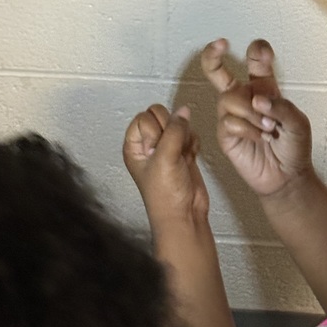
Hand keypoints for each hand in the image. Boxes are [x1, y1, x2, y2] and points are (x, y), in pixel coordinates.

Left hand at [123, 104, 209, 229]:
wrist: (185, 214)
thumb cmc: (165, 195)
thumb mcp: (165, 158)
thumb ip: (174, 131)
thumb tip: (183, 112)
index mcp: (134, 145)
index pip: (144, 117)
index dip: (154, 129)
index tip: (157, 148)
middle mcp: (148, 145)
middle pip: (162, 116)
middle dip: (171, 130)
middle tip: (170, 152)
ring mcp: (166, 147)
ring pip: (178, 123)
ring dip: (184, 137)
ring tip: (180, 157)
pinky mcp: (182, 152)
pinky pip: (190, 134)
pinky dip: (193, 144)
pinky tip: (189, 159)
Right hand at [201, 38, 312, 197]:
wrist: (286, 177)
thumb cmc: (294, 148)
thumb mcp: (298, 123)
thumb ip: (281, 106)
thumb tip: (258, 99)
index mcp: (264, 89)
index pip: (256, 63)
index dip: (257, 52)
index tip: (261, 50)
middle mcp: (244, 98)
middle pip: (219, 72)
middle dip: (212, 55)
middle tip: (219, 44)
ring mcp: (232, 116)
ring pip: (229, 99)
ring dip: (251, 113)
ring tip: (268, 128)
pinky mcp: (225, 134)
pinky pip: (228, 122)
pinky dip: (247, 130)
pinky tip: (259, 138)